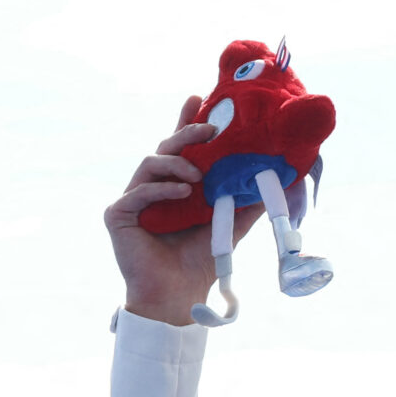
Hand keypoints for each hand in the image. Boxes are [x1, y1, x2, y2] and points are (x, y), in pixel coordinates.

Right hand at [105, 98, 264, 325]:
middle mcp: (150, 188)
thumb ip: (246, 204)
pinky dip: (163, 189)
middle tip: (209, 129)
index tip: (198, 98)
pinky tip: (183, 192)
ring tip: (198, 177)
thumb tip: (278, 182)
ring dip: (177, 164)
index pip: (180, 148)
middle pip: (165, 148)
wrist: (177, 297)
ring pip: (151, 163)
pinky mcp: (117, 214)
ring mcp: (132, 199)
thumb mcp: (229, 228)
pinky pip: (139, 190)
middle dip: (187, 133)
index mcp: (173, 187)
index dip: (186, 122)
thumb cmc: (200, 265)